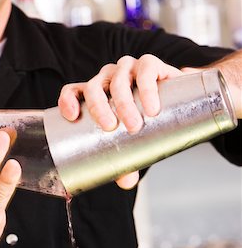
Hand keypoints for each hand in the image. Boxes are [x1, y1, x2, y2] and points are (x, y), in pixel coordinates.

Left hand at [58, 54, 183, 188]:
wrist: (181, 103)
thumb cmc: (147, 121)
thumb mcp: (133, 143)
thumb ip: (126, 162)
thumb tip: (126, 183)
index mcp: (95, 94)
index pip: (73, 91)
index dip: (67, 100)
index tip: (72, 117)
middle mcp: (108, 78)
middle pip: (93, 87)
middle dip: (99, 108)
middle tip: (111, 128)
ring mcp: (127, 69)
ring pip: (118, 80)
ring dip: (124, 102)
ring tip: (134, 125)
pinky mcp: (150, 64)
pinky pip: (145, 70)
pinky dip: (147, 88)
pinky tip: (151, 106)